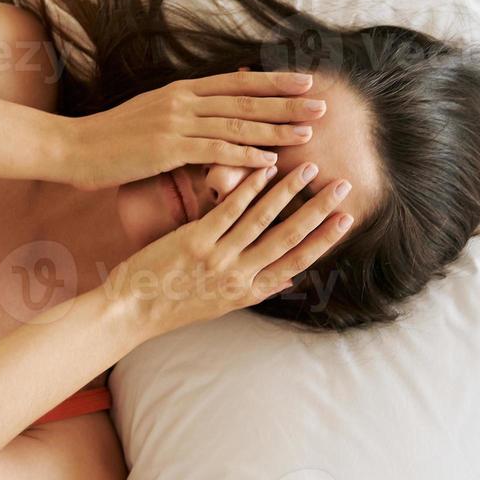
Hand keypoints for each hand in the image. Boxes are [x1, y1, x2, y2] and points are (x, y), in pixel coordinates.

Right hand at [59, 71, 327, 190]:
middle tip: (320, 104)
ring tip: (307, 133)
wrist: (73, 147)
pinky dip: (245, 157)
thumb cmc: (109, 139)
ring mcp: (175, 124)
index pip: (236, 82)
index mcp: (179, 91)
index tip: (303, 82)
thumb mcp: (148, 114)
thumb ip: (181, 110)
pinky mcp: (167, 149)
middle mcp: (182, 102)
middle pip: (244, 100)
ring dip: (275, 129)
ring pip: (236, 125)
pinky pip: (215, 152)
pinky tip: (269, 163)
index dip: (272, 82)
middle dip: (286, 103)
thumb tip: (208, 109)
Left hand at [104, 161, 354, 335]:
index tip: (348, 218)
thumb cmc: (174, 305)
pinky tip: (264, 169)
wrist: (131, 311)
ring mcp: (217, 258)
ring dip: (289, 191)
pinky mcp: (194, 242)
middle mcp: (238, 276)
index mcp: (249, 292)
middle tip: (344, 185)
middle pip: (289, 238)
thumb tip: (288, 280)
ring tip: (309, 168)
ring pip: (263, 219)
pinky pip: (228, 210)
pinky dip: (248, 188)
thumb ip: (256, 290)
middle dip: (320, 210)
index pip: (298, 262)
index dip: (326, 239)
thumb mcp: (221, 306)